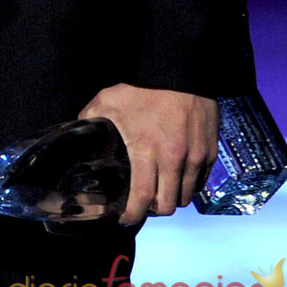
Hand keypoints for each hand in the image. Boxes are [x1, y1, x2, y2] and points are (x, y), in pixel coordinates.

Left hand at [79, 83, 218, 224]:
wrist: (179, 69)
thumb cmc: (143, 86)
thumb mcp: (109, 100)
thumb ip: (91, 119)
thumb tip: (77, 133)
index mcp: (147, 151)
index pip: (143, 199)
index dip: (132, 214)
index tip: (125, 216)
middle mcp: (174, 159)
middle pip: (167, 205)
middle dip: (153, 210)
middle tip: (143, 202)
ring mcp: (195, 157)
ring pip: (186, 196)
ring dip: (171, 197)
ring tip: (159, 188)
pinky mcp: (209, 152)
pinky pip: (200, 181)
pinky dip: (188, 184)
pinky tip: (176, 174)